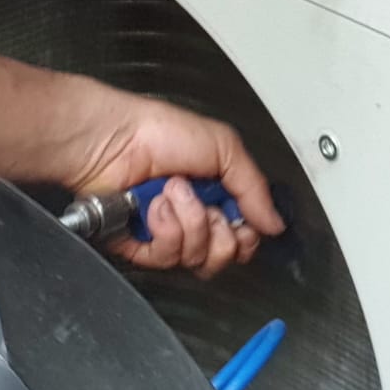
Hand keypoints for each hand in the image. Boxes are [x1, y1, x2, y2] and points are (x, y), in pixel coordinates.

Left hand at [61, 87, 284, 279]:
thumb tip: (275, 223)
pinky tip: (156, 208)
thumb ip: (255, 189)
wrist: (114, 139)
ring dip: (190, 222)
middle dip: (220, 231)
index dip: (246, 237)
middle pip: (223, 255)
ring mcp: (166, 233)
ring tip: (173, 193)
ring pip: (196, 258)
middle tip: (207, 205)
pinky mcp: (140, 246)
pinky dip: (165, 231)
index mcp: (215, 195)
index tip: (241, 221)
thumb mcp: (224, 147)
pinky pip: (165, 259)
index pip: (244, 237)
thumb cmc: (160, 131)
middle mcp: (193, 217)